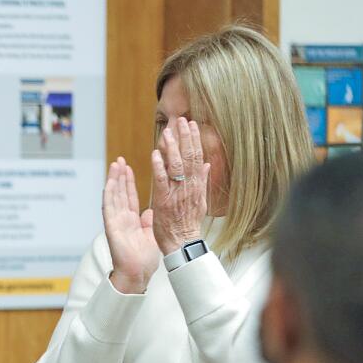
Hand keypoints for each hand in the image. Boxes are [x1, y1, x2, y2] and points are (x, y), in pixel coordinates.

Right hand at [102, 157, 156, 293]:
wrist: (138, 273)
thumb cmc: (143, 259)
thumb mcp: (149, 234)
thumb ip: (148, 221)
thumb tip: (149, 211)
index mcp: (132, 221)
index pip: (130, 197)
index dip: (129, 182)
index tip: (128, 167)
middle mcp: (122, 219)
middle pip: (121, 193)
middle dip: (120, 176)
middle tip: (119, 160)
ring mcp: (116, 223)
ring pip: (114, 197)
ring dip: (114, 180)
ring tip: (115, 164)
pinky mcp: (112, 228)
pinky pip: (109, 209)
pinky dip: (108, 195)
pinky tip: (108, 183)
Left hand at [150, 118, 209, 253]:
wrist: (182, 242)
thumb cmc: (188, 223)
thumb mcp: (200, 199)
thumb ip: (202, 180)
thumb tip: (207, 163)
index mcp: (197, 185)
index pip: (197, 157)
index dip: (194, 139)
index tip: (192, 124)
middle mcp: (189, 186)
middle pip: (189, 157)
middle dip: (185, 137)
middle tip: (181, 120)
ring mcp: (177, 193)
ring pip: (176, 166)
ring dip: (172, 147)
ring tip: (168, 132)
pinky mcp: (164, 201)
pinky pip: (162, 181)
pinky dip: (158, 166)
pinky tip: (155, 154)